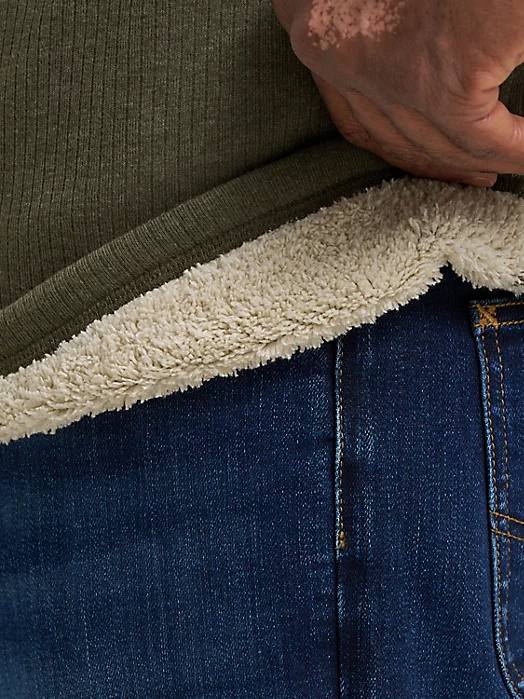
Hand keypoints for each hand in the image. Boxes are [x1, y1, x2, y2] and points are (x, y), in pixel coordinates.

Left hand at [272, 0, 523, 186]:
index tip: (428, 153)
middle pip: (388, 137)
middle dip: (434, 160)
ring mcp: (386, 72)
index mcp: (318, 26)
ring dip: (469, 161)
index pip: (351, 116)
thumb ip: (387, 38)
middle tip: (472, 171)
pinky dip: (510, 149)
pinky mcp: (439, 82)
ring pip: (429, 144)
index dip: (395, 142)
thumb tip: (425, 71)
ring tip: (500, 166)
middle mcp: (339, 54)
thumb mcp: (382, 9)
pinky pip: (478, 137)